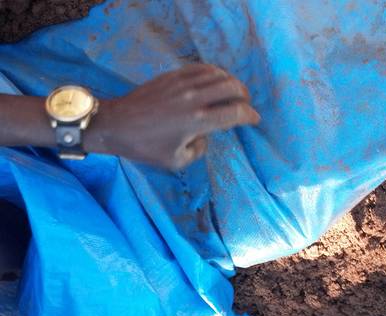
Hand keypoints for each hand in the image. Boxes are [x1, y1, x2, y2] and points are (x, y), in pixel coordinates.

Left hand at [86, 64, 259, 169]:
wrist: (114, 124)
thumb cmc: (144, 147)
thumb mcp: (175, 162)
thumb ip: (199, 150)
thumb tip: (205, 137)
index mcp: (197, 121)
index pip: (235, 113)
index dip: (250, 116)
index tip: (254, 119)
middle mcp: (194, 99)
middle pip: (232, 87)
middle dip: (244, 96)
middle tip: (245, 104)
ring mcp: (182, 83)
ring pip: (218, 74)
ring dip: (231, 82)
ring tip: (232, 91)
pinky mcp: (172, 75)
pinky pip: (201, 68)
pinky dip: (214, 72)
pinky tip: (215, 80)